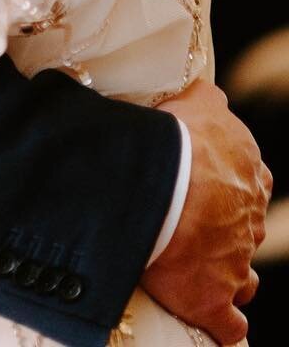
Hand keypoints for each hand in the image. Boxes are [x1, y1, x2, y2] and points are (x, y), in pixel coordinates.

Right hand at [142, 81, 270, 342]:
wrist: (163, 183)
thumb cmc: (176, 139)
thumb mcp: (197, 104)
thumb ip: (209, 101)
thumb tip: (211, 91)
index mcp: (248, 175)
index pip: (251, 183)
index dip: (230, 188)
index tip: (210, 188)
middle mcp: (250, 221)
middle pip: (247, 230)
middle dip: (229, 232)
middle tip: (198, 227)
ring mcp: (236, 264)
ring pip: (244, 277)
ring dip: (230, 277)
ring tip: (206, 275)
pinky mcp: (214, 300)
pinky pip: (229, 325)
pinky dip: (225, 325)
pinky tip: (218, 326)